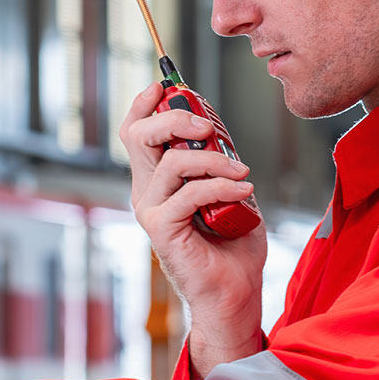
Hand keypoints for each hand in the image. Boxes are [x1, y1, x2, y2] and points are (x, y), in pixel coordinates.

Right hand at [119, 82, 267, 376]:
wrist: (234, 295)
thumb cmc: (233, 247)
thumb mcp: (230, 191)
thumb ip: (219, 161)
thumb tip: (218, 128)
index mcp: (156, 179)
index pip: (134, 132)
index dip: (145, 103)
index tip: (167, 84)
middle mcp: (146, 191)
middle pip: (139, 135)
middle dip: (175, 117)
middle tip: (209, 126)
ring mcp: (151, 210)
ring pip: (171, 161)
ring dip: (213, 159)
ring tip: (241, 170)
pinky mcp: (162, 229)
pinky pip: (189, 193)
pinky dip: (221, 186)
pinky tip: (244, 190)